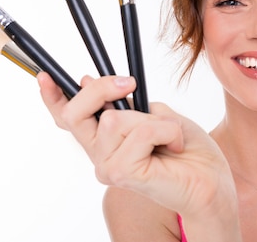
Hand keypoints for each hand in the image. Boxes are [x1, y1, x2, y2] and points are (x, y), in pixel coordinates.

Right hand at [37, 73, 237, 217]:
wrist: (212, 180)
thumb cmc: (188, 149)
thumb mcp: (156, 114)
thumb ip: (126, 104)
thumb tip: (88, 80)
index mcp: (105, 140)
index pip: (68, 119)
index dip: (53, 97)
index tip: (44, 75)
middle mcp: (100, 155)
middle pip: (75, 113)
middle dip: (100, 88)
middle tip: (129, 83)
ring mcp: (109, 167)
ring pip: (115, 119)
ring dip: (152, 119)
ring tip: (169, 135)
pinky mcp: (124, 173)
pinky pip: (140, 132)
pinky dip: (166, 130)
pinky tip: (174, 145)